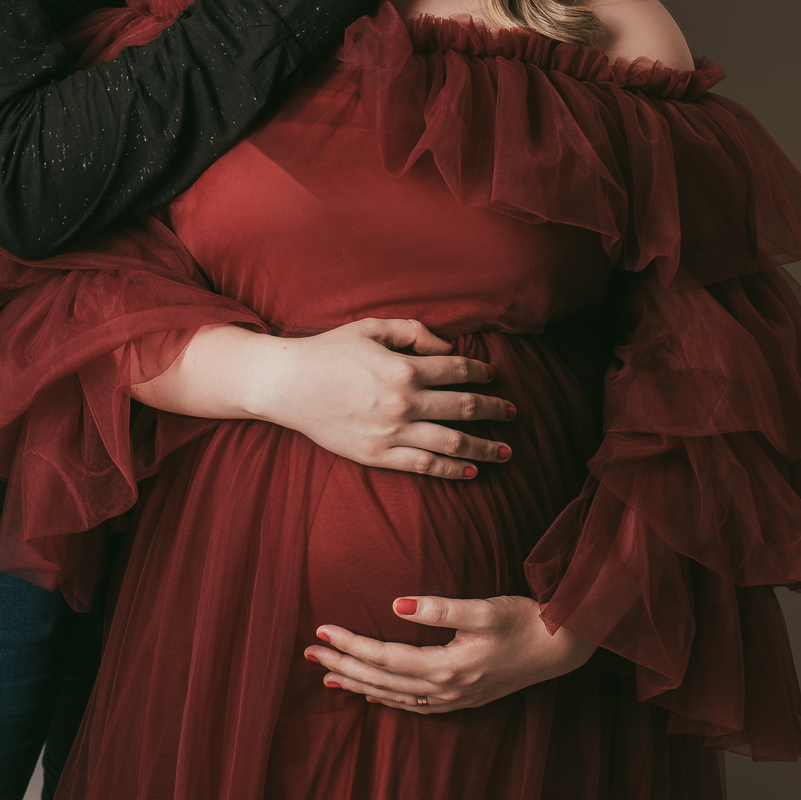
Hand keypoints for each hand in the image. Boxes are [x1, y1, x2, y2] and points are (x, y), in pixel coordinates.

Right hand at [258, 318, 515, 479]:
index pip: (456, 371)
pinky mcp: (377, 456)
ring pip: (450, 443)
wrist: (287, 384)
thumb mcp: (371, 328)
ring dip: (483, 447)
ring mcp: (391, 433)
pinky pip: (423, 466)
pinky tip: (470, 470)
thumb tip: (447, 348)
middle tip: (512, 413)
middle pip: (463, 408)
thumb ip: (413, 332)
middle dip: (493, 410)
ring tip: (505, 451)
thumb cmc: (329, 351)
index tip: (493, 375)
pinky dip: (450, 469)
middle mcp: (403, 402)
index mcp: (403, 368)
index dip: (480, 372)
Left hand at [303, 594, 594, 711]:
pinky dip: (386, 699)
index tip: (322, 630)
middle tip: (309, 652)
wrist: (560, 647)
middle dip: (343, 665)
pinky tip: (371, 694)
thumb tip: (396, 605)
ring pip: (393, 696)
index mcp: (448, 667)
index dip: (352, 644)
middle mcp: (446, 690)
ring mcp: (454, 699)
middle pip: (382, 680)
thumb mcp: (485, 607)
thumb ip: (441, 608)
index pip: (386, 657)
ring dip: (358, 684)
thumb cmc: (523, 620)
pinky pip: (412, 705)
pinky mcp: (461, 698)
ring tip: (326, 675)